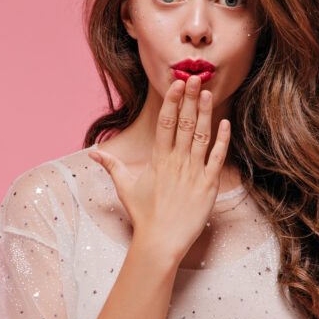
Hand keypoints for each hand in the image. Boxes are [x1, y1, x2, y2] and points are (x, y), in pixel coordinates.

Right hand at [87, 75, 230, 259]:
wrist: (161, 242)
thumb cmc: (144, 216)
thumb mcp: (125, 188)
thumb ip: (112, 167)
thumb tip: (93, 154)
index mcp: (158, 159)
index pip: (166, 122)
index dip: (172, 101)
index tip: (177, 83)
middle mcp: (176, 161)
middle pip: (185, 123)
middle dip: (190, 98)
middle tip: (196, 77)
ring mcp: (194, 172)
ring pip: (202, 136)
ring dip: (205, 113)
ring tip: (208, 92)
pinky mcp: (208, 185)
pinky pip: (217, 157)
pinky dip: (222, 140)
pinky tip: (225, 123)